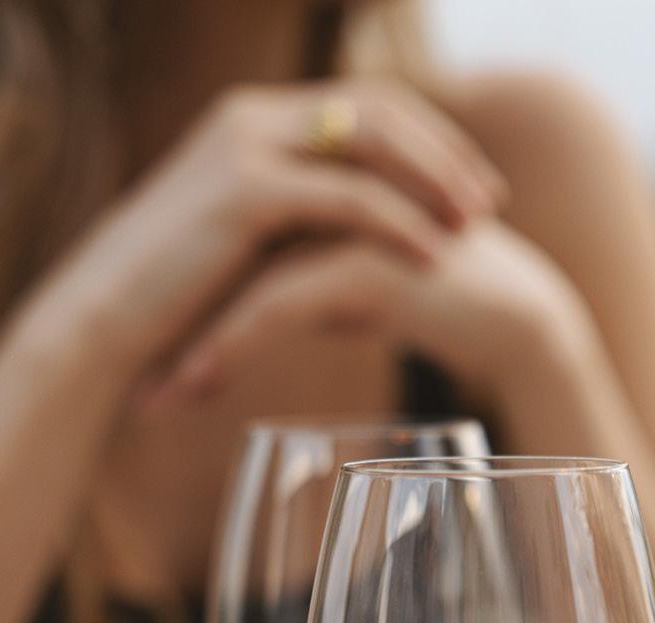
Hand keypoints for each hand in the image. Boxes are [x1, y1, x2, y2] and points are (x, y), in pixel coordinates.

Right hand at [16, 81, 507, 383]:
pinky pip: (348, 196)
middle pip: (378, 108)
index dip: (427, 142)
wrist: (101, 320)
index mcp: (253, 121)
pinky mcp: (247, 191)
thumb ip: (294, 232)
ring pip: (371, 140)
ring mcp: (247, 146)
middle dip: (444, 154)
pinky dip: (400, 222)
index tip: (472, 187)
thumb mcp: (242, 252)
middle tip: (492, 202)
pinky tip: (435, 256)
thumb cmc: (168, 303)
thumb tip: (349, 258)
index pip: (362, 106)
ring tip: (476, 228)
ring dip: (433, 181)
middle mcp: (251, 116)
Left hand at [149, 218, 594, 406]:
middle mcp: (320, 192)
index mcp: (315, 189)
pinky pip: (278, 304)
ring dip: (193, 345)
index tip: (148, 361)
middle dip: (175, 328)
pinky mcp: (362, 258)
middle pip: (223, 259)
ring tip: (156, 401)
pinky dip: (234, 345)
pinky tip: (201, 384)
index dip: (186, 304)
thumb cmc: (448, 304)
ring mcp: (340, 220)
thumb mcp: (364, 289)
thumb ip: (310, 284)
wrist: (520, 318)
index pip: (230, 244)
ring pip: (242, 283)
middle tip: (135, 389)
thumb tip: (262, 312)